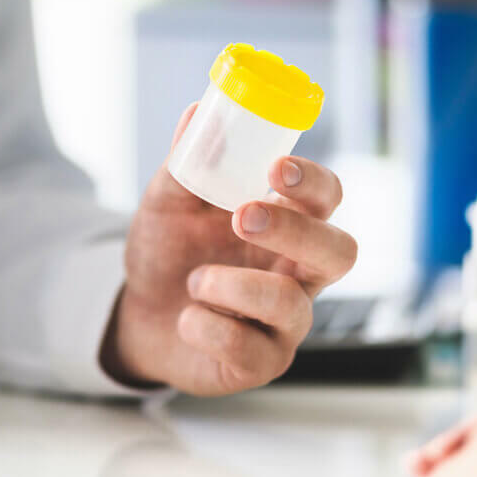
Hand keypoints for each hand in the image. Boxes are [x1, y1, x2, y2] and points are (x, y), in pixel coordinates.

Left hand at [104, 103, 357, 394]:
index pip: (327, 198)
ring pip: (291, 305)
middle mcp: (299, 273)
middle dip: (295, 231)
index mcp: (288, 224)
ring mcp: (285, 323)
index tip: (276, 168)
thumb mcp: (169, 203)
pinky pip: (249, 349)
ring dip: (233, 285)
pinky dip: (208, 327)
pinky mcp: (261, 364)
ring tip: (195, 281)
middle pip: (340, 252)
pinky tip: (187, 318)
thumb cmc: (169, 252)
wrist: (137, 313)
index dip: (314, 183)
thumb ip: (188, 162)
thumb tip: (198, 112)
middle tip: (242, 217)